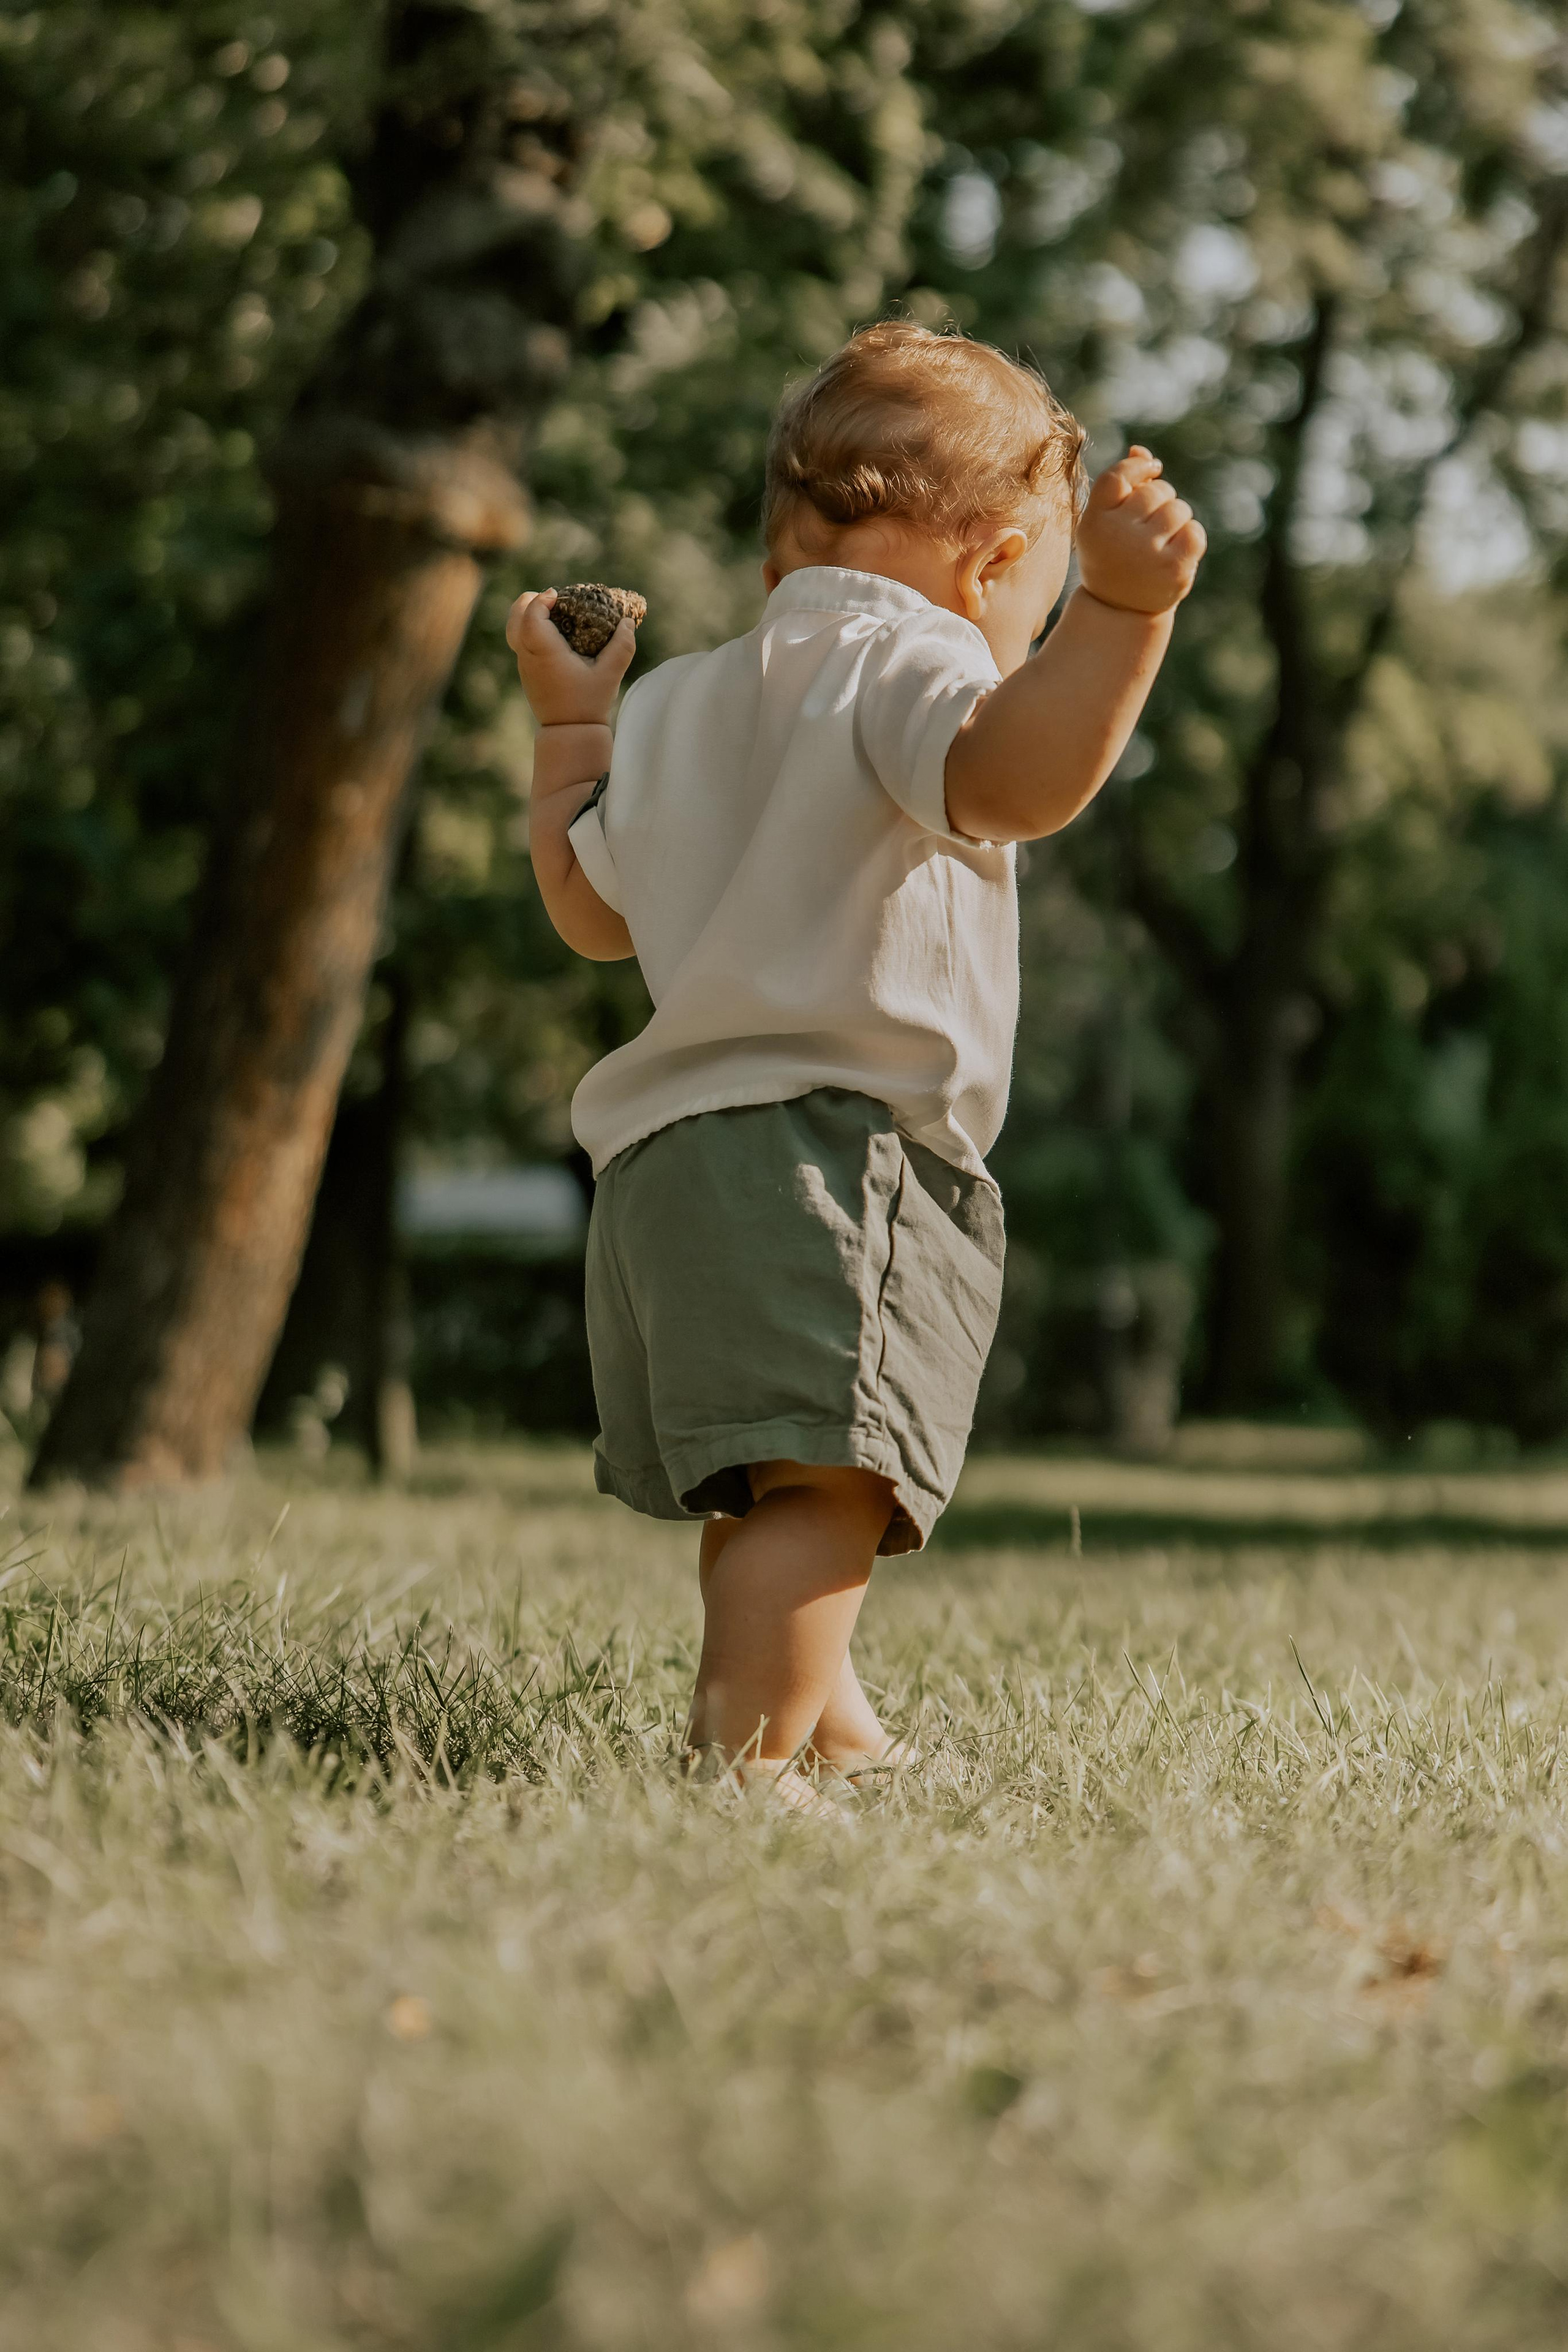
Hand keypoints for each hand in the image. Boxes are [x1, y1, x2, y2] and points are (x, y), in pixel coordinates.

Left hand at [505, 589, 635, 725]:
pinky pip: (521, 642)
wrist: (570, 732)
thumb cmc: (589, 703)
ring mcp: (524, 665)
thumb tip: (628, 622)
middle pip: (514, 618)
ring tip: (549, 611)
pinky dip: (530, 629)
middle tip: (549, 598)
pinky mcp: (526, 673)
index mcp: (545, 653)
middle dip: (528, 602)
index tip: (558, 595)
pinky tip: (553, 632)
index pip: (531, 616)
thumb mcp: (610, 674)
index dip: (541, 600)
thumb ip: (622, 646)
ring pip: (514, 630)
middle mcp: (529, 657)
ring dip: (528, 615)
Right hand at [1076, 448, 1205, 615]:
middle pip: (1156, 491)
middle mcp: (1117, 536)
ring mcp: (1147, 554)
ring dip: (1176, 520)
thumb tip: (1141, 451)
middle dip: (1159, 501)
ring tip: (1159, 543)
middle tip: (1147, 528)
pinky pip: (1195, 532)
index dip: (1139, 466)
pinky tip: (1174, 554)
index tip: (1151, 469)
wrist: (1120, 609)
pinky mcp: (1174, 569)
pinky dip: (1190, 538)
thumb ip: (1121, 484)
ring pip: (1178, 509)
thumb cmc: (1113, 554)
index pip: (1119, 475)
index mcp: (1094, 521)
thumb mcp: (1106, 520)